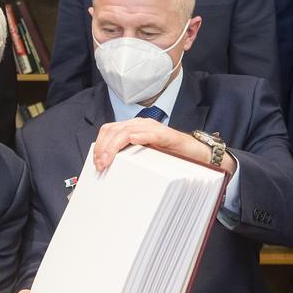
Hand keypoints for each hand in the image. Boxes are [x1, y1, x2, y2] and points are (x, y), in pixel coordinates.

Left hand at [92, 119, 235, 175]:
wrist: (197, 154)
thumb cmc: (170, 157)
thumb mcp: (144, 156)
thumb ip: (128, 156)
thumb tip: (107, 167)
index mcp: (134, 128)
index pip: (109, 130)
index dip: (100, 144)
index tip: (95, 161)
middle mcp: (141, 124)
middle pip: (113, 130)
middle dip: (103, 148)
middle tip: (100, 165)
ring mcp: (153, 128)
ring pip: (126, 131)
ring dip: (114, 146)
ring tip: (108, 160)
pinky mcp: (166, 135)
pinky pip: (149, 133)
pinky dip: (138, 137)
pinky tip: (132, 142)